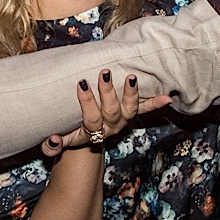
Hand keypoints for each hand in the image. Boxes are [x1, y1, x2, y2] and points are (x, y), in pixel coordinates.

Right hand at [41, 71, 170, 157]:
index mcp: (92, 132)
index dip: (87, 102)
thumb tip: (52, 141)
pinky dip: (155, 104)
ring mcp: (122, 120)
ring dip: (131, 94)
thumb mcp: (59, 143)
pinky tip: (167, 98)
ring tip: (131, 77)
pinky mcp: (130, 115)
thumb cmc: (71, 135)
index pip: (90, 119)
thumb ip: (52, 146)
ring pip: (130, 110)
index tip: (81, 83)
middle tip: (104, 74)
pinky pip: (145, 111)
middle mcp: (110, 127)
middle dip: (108, 92)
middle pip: (111, 112)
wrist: (88, 143)